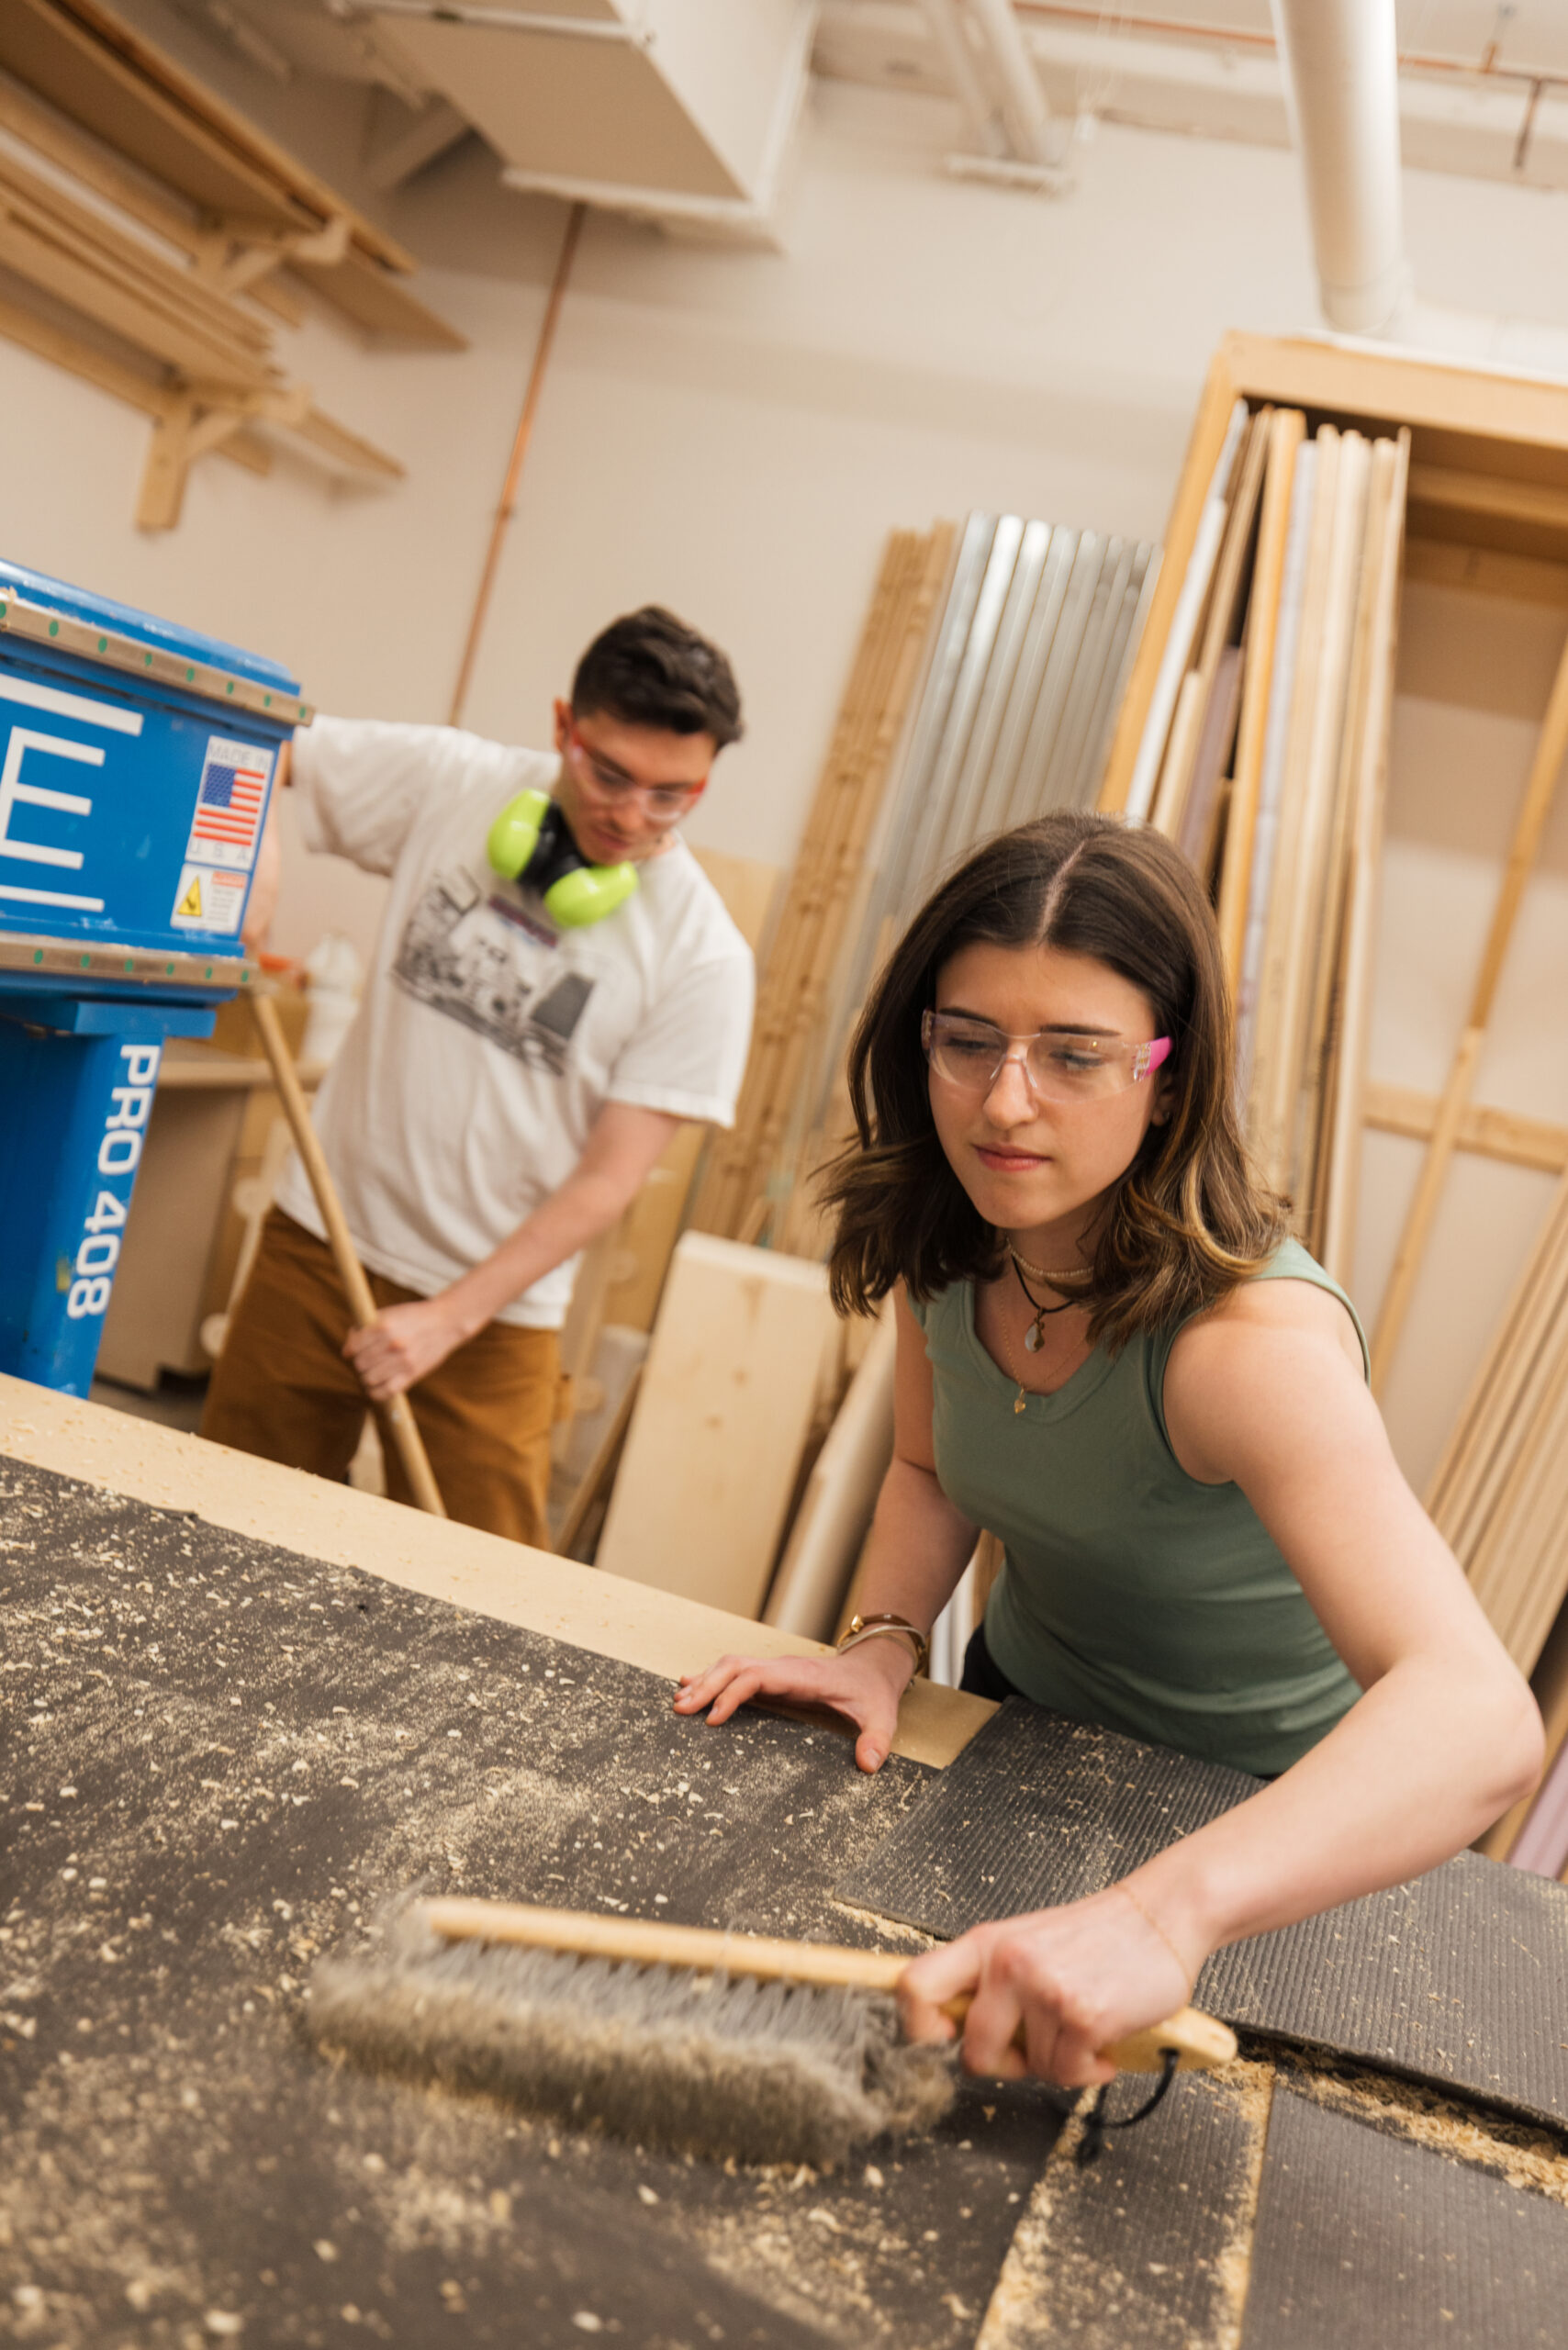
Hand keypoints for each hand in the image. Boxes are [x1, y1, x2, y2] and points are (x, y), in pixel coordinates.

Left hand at [343, 1297, 469, 1399]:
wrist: (446, 1322)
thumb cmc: (414, 1316)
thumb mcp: (390, 1313)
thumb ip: (366, 1327)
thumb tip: (348, 1349)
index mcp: (384, 1326)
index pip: (354, 1347)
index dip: (350, 1350)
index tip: (352, 1352)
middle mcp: (392, 1344)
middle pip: (360, 1363)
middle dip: (360, 1362)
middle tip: (368, 1360)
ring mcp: (403, 1361)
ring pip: (369, 1379)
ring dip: (368, 1377)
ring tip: (374, 1371)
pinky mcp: (412, 1374)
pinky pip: (385, 1392)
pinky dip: (376, 1392)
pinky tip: (377, 1386)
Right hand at [673, 1637, 916, 1773]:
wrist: (874, 1666)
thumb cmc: (873, 1692)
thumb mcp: (883, 1716)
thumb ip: (877, 1739)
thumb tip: (868, 1766)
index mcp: (802, 1676)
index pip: (757, 1677)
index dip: (732, 1695)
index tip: (712, 1720)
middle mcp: (782, 1668)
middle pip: (734, 1666)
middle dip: (705, 1686)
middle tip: (679, 1711)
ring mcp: (775, 1670)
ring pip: (730, 1665)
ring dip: (704, 1680)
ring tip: (677, 1702)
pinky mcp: (772, 1677)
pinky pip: (736, 1672)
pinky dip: (711, 1678)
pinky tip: (689, 1685)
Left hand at [896, 1882, 1198, 2089]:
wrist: (1160, 1915)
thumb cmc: (1096, 1936)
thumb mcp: (1028, 1943)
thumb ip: (991, 1981)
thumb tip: (954, 2033)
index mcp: (986, 1944)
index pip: (915, 1986)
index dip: (915, 2027)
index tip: (940, 2042)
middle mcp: (1008, 1963)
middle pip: (972, 2051)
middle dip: (1005, 2065)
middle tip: (1033, 2051)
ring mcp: (1044, 1989)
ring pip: (1032, 2068)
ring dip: (1060, 2061)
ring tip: (1082, 2026)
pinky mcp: (1083, 2015)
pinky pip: (1070, 2073)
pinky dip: (1090, 2069)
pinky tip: (1104, 2040)